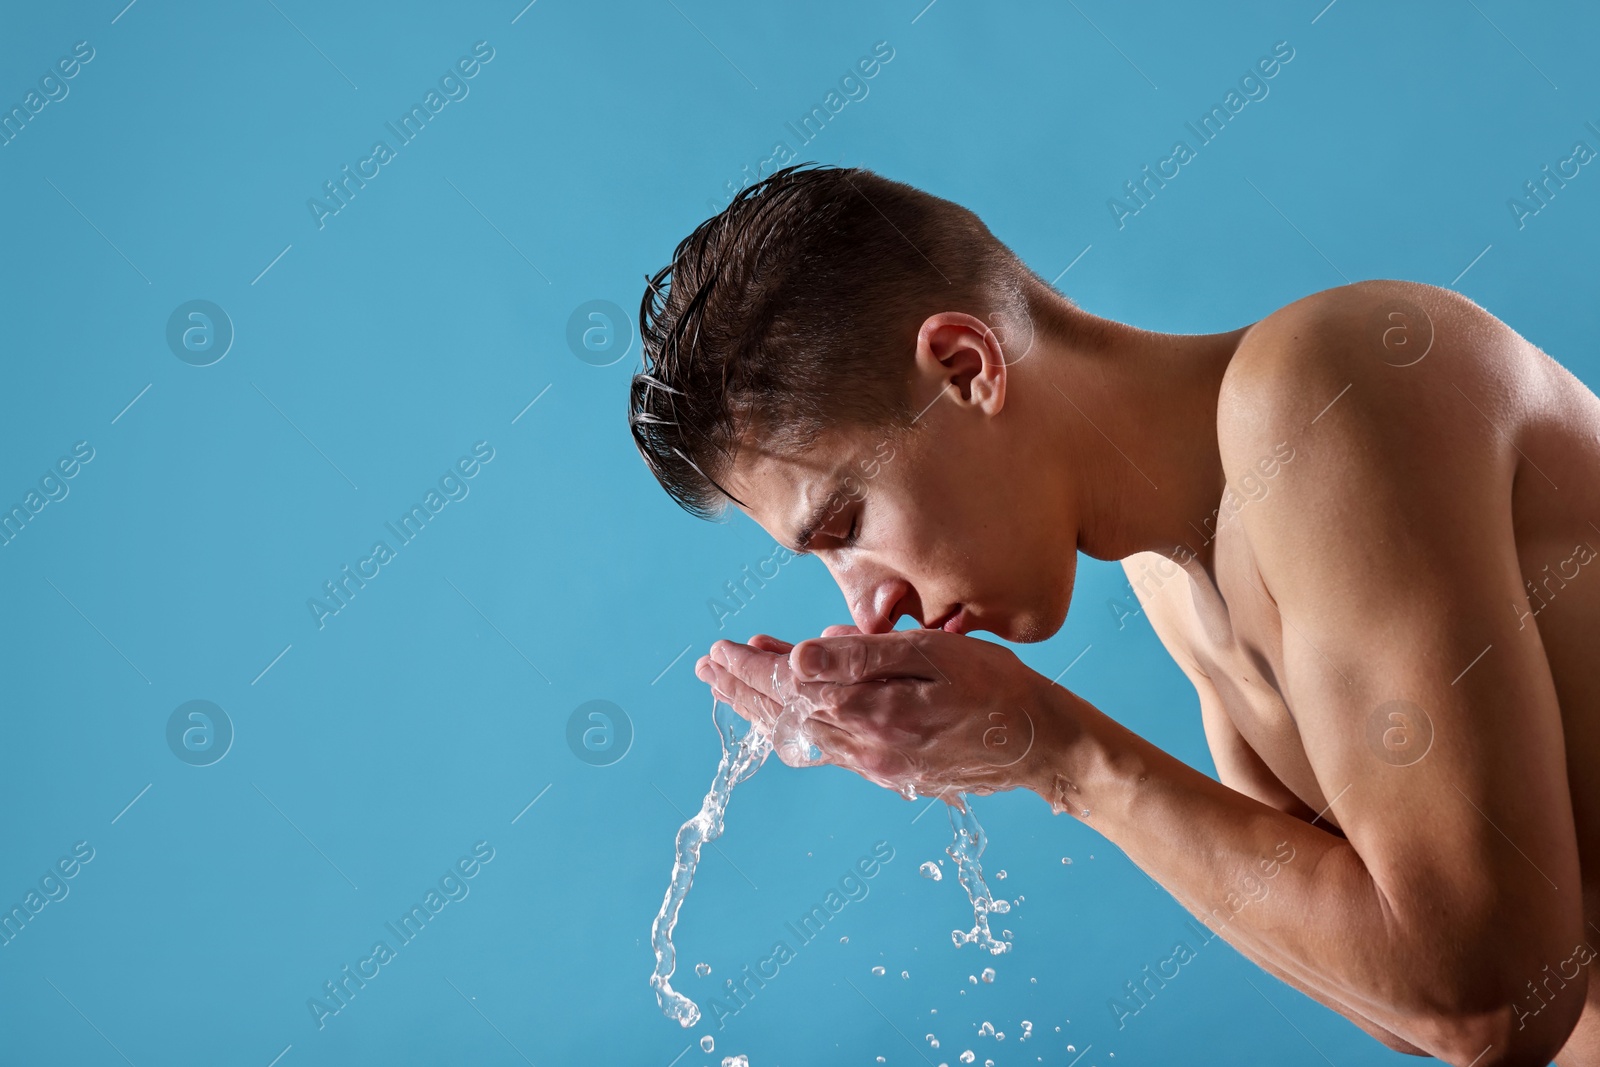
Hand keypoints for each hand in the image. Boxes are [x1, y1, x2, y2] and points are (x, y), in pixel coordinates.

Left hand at [694, 627, 1064, 799]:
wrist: (1044, 746)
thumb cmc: (998, 688)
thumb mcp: (933, 654)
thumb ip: (863, 656)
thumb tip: (798, 657)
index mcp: (869, 713)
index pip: (789, 688)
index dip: (750, 669)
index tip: (719, 650)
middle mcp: (864, 748)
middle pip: (785, 717)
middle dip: (742, 690)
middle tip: (708, 667)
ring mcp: (877, 765)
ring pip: (802, 735)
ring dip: (765, 708)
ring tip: (736, 682)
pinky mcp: (892, 770)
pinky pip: (828, 748)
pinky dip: (800, 723)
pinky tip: (795, 708)